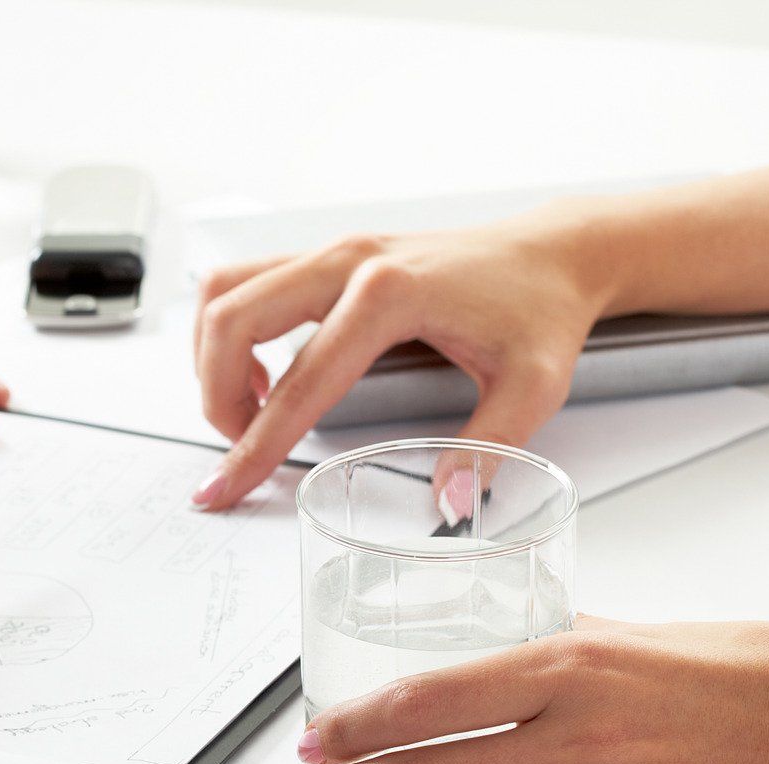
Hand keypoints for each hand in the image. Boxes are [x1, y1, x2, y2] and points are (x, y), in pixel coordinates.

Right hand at [191, 217, 598, 512]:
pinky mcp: (327, 255)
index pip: (300, 382)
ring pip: (225, 292)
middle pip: (233, 320)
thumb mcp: (533, 386)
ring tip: (251, 410)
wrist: (553, 251)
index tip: (225, 486)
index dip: (256, 444)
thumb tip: (449, 507)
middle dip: (218, 397)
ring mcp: (332, 250)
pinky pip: (245, 282)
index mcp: (390, 292)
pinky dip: (232, 330)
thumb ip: (488, 448)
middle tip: (242, 449)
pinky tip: (266, 373)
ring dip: (215, 358)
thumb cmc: (540, 308)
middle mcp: (348, 260)